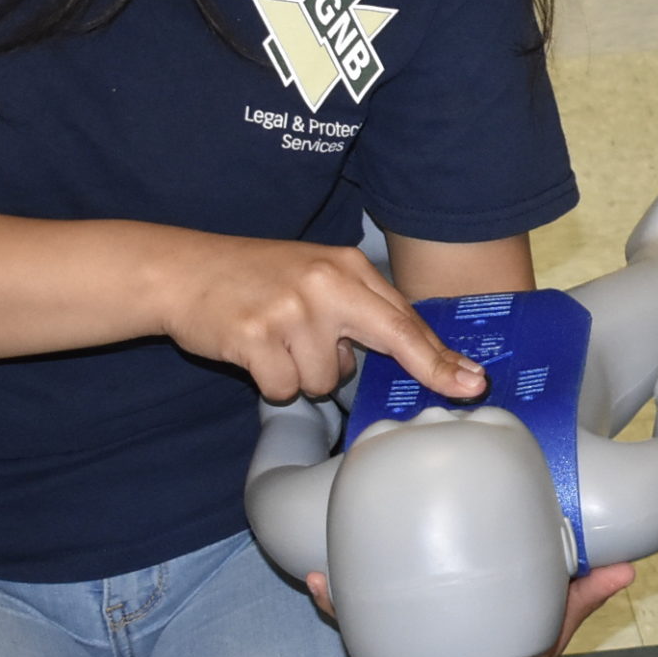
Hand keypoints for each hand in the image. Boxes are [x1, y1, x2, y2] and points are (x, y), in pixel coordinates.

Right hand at [157, 236, 485, 402]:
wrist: (183, 271)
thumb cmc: (255, 279)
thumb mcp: (314, 276)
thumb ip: (357, 307)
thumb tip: (409, 352)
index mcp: (345, 267)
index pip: (405, 318)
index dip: (441, 355)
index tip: (474, 381)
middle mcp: (324, 284)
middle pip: (393, 339)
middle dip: (428, 369)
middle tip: (459, 388)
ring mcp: (290, 310)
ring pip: (327, 379)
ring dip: (306, 375)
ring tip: (280, 344)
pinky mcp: (255, 336)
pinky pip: (285, 387)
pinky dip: (273, 382)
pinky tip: (256, 354)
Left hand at [304, 562, 636, 656]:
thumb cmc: (532, 636)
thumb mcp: (561, 619)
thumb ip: (587, 594)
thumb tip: (627, 568)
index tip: (410, 620)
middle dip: (363, 629)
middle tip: (341, 589)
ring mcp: (421, 654)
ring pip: (373, 642)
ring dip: (342, 616)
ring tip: (322, 582)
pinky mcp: (403, 634)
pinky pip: (366, 626)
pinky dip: (340, 606)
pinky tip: (318, 580)